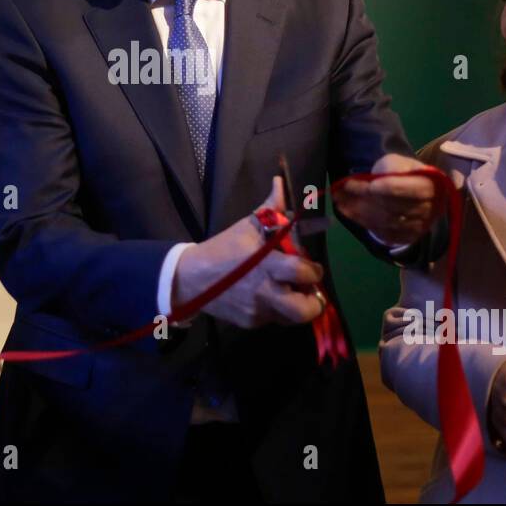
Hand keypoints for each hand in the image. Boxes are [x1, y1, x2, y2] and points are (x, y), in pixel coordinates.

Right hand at [173, 176, 323, 328]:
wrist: (191, 279)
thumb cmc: (222, 249)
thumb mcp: (247, 226)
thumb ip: (270, 208)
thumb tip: (280, 181)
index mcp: (267, 265)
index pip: (302, 272)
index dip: (314, 271)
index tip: (312, 267)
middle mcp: (265, 292)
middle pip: (304, 310)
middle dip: (314, 303)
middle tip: (308, 289)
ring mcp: (258, 311)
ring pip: (291, 318)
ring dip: (296, 306)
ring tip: (289, 293)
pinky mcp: (250, 323)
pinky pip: (273, 319)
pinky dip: (276, 309)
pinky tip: (266, 296)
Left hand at [333, 153, 437, 244]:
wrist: (413, 192)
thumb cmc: (402, 173)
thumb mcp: (396, 162)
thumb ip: (387, 168)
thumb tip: (371, 182)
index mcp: (429, 185)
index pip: (404, 188)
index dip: (382, 186)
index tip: (358, 182)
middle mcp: (428, 209)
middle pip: (390, 206)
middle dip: (361, 199)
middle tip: (339, 192)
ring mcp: (419, 226)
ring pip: (385, 221)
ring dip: (359, 212)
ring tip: (340, 203)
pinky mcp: (408, 237)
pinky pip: (384, 232)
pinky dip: (364, 223)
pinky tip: (349, 213)